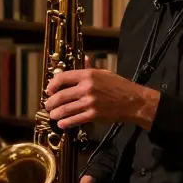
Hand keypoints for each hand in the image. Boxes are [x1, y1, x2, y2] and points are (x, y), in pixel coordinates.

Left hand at [43, 68, 159, 128]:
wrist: (134, 101)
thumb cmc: (119, 86)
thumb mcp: (104, 73)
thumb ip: (90, 69)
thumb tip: (83, 59)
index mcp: (88, 75)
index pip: (63, 78)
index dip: (52, 85)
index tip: (49, 90)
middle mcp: (87, 88)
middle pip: (60, 96)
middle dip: (50, 102)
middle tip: (48, 105)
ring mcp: (90, 102)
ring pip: (65, 109)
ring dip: (55, 113)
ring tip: (53, 115)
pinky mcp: (94, 115)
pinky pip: (75, 120)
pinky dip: (66, 123)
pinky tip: (62, 123)